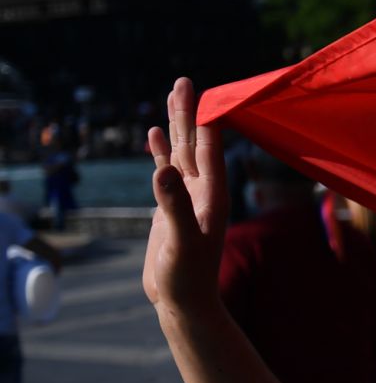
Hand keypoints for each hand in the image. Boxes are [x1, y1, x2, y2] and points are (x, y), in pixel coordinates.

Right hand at [143, 78, 228, 311]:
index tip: (205, 91)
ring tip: (173, 95)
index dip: (208, 121)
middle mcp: (203, 191)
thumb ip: (172, 206)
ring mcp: (187, 196)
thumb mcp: (179, 241)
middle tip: (184, 82)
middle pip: (194, 144)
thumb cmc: (187, 277)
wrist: (183, 301)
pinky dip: (160, 151)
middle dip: (189, 113)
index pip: (211, 150)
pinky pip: (166, 170)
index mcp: (213, 195)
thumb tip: (163, 171)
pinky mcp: (171, 205)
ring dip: (176, 125)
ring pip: (180, 152)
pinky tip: (154, 134)